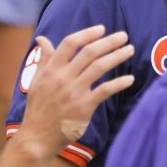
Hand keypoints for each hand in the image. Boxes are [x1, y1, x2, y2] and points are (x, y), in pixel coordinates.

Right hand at [18, 26, 134, 155]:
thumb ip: (43, 59)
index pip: (70, 43)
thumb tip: (42, 39)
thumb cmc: (38, 108)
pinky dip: (119, 83)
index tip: (101, 28)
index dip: (87, 33)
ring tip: (130, 50)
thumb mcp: (36, 81)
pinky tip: (130, 79)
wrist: (37, 138)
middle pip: (89, 52)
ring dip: (117, 56)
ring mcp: (74, 92)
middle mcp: (62, 77)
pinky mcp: (84, 106)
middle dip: (109, 41)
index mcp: (50, 69)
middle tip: (124, 36)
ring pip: (100, 67)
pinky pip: (106, 90)